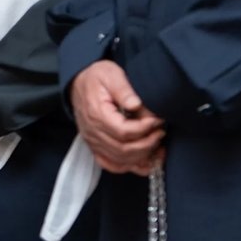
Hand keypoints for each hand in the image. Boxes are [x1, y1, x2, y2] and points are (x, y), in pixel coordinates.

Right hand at [70, 60, 165, 174]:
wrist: (79, 83)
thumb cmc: (96, 78)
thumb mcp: (110, 74)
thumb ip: (124, 89)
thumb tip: (137, 105)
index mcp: (96, 114)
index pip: (123, 131)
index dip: (144, 129)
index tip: (157, 120)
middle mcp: (92, 132)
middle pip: (123, 150)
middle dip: (147, 144)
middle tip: (160, 131)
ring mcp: (93, 142)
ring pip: (120, 161)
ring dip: (143, 157)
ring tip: (157, 144)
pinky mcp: (96, 147)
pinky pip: (112, 165)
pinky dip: (130, 166)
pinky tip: (146, 160)